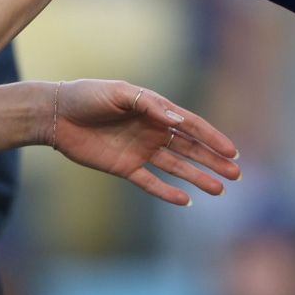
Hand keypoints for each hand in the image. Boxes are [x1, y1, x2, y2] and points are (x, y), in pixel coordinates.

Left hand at [48, 78, 241, 205]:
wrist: (57, 114)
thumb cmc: (89, 96)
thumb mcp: (121, 94)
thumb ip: (151, 106)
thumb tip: (179, 121)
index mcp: (156, 110)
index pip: (191, 125)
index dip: (213, 138)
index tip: (233, 151)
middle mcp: (153, 131)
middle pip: (190, 148)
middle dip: (213, 160)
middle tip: (237, 174)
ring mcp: (140, 151)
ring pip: (176, 167)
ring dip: (198, 177)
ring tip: (220, 189)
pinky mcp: (125, 168)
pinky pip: (150, 182)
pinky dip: (167, 192)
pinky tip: (186, 200)